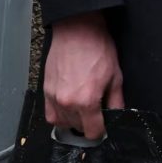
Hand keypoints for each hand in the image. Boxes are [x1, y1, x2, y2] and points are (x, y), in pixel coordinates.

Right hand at [41, 12, 122, 140]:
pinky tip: (69, 107)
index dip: (101, 131)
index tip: (104, 126)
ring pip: (63, 123)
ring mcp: (53, 98)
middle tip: (97, 113)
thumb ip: (116, 102)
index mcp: (87, 102)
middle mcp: (67, 103)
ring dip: (74, 120)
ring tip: (84, 109)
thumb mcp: (115, 77)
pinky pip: (50, 114)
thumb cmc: (98, 50)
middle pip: (77, 128)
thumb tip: (116, 117)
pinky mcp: (45, 91)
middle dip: (88, 124)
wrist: (77, 31)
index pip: (92, 132)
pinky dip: (59, 115)